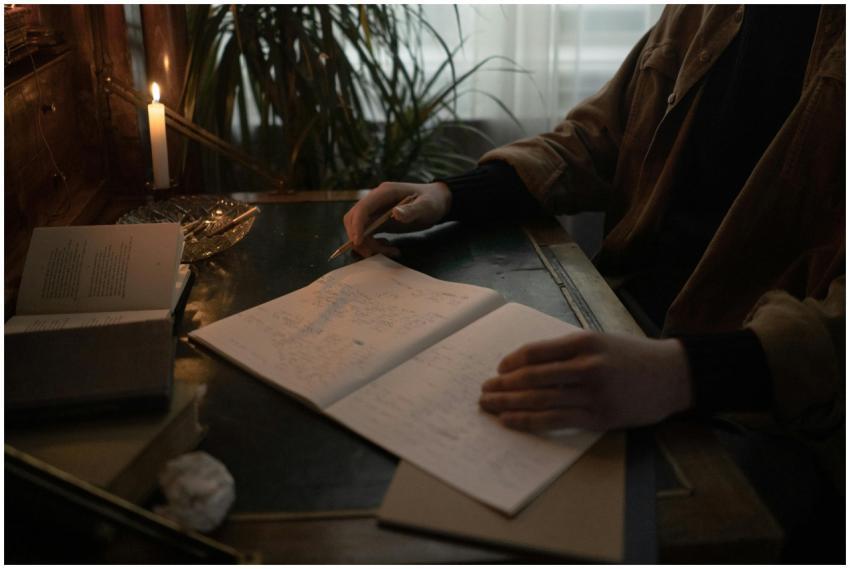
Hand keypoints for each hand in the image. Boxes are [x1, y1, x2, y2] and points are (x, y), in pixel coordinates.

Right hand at [343, 181, 451, 257]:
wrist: (437, 201)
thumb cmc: (432, 200)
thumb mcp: (426, 206)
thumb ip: (411, 210)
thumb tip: (395, 213)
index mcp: (384, 192)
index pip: (363, 208)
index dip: (357, 225)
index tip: (358, 241)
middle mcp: (376, 200)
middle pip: (353, 219)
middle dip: (358, 237)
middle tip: (372, 253)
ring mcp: (376, 211)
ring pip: (359, 229)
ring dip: (368, 244)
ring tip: (390, 251)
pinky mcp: (379, 221)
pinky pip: (368, 234)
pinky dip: (374, 244)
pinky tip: (389, 247)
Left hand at [479, 331, 692, 431]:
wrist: (673, 375)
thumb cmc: (632, 356)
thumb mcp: (600, 341)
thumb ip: (567, 351)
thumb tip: (525, 365)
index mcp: (583, 342)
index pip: (535, 352)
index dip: (510, 363)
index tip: (498, 371)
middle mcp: (586, 366)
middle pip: (531, 377)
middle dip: (502, 386)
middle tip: (484, 392)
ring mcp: (593, 394)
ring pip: (539, 400)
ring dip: (508, 405)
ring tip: (489, 407)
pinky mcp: (599, 418)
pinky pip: (554, 420)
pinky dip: (527, 421)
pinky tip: (510, 421)